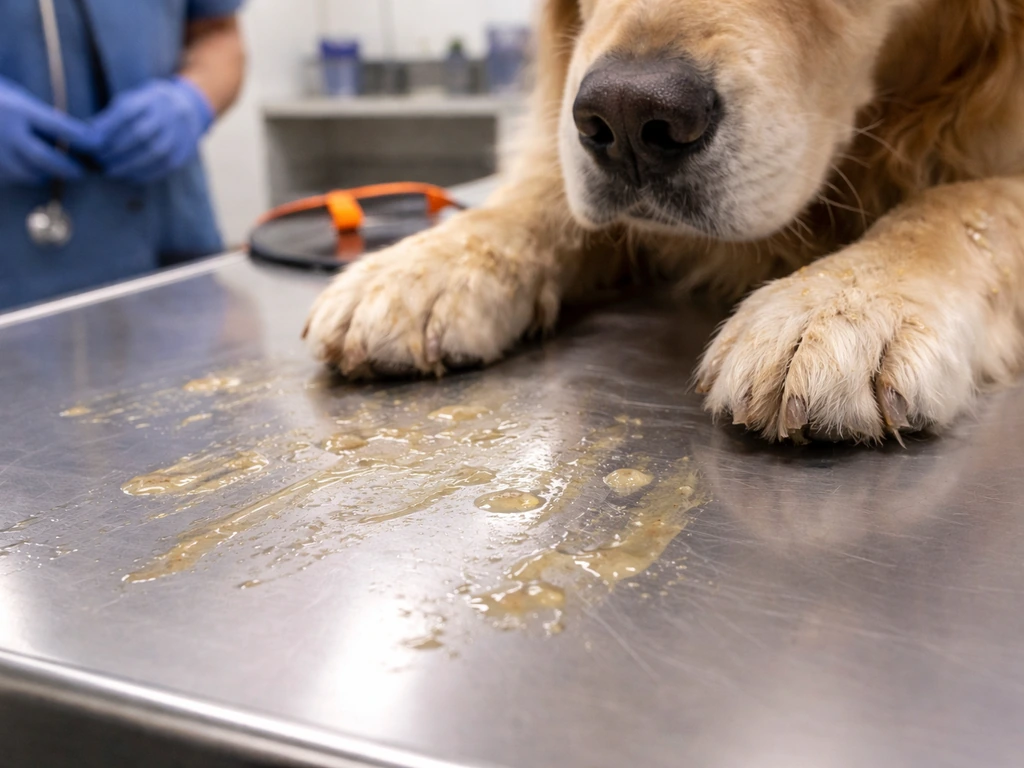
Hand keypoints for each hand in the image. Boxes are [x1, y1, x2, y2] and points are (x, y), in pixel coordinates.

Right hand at [0, 76, 95, 184]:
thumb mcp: (17, 97)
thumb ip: (42, 116)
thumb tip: (81, 136)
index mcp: (18, 109)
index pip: (59, 127)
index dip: (83, 138)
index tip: (100, 144)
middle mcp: (7, 131)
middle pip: (46, 159)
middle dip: (68, 168)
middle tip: (82, 172)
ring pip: (30, 174)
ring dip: (47, 174)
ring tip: (57, 170)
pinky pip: (14, 178)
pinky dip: (27, 176)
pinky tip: (32, 169)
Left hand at [93, 77, 213, 184]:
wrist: (188, 109)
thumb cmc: (147, 107)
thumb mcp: (130, 101)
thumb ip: (110, 118)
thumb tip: (87, 138)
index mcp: (150, 98)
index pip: (126, 113)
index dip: (106, 129)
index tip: (90, 143)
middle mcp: (167, 115)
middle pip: (139, 134)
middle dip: (115, 150)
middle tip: (97, 160)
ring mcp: (178, 135)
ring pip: (153, 153)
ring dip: (127, 165)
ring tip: (109, 171)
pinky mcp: (183, 154)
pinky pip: (163, 167)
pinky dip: (143, 174)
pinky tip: (128, 177)